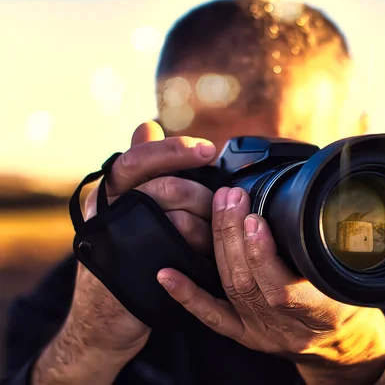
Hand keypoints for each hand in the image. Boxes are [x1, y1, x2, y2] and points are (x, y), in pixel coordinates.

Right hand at [33, 122, 216, 383]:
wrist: (104, 318)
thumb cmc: (124, 254)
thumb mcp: (128, 208)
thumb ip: (143, 170)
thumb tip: (147, 126)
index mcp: (110, 192)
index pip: (140, 159)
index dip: (175, 151)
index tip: (208, 150)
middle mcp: (107, 213)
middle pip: (167, 188)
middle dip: (203, 196)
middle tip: (221, 206)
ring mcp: (117, 244)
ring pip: (179, 222)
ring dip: (207, 228)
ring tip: (214, 236)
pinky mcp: (129, 274)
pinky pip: (177, 255)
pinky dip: (200, 253)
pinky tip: (207, 257)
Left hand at [158, 187, 384, 384]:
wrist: (341, 344)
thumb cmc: (349, 305)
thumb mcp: (352, 277)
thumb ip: (331, 251)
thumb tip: (315, 204)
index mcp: (318, 313)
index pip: (283, 288)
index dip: (263, 254)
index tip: (255, 217)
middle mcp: (284, 327)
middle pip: (249, 281)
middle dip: (234, 234)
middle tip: (230, 197)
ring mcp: (260, 332)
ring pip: (231, 288)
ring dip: (219, 244)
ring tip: (218, 207)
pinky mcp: (244, 334)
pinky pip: (212, 316)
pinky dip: (188, 295)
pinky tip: (167, 274)